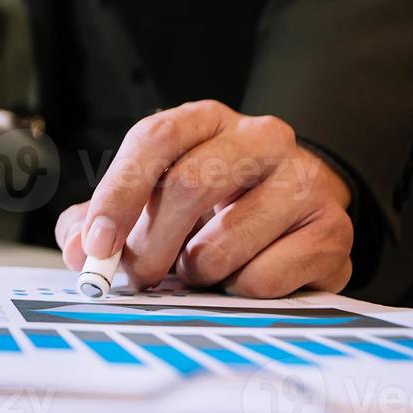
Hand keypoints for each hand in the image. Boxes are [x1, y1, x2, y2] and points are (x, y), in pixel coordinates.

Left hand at [55, 101, 355, 297]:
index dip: (119, 194)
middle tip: (139, 276)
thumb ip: (99, 221)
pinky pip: (262, 279)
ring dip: (196, 274)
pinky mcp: (332, 229)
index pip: (156, 139)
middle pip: (190, 185)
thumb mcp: (148, 204)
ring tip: (201, 270)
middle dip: (151, 244)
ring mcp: (303, 180)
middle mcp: (260, 138)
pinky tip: (244, 277)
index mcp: (206, 121)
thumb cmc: (210, 211)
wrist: (295, 221)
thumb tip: (80, 248)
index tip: (98, 244)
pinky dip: (238, 291)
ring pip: (222, 244)